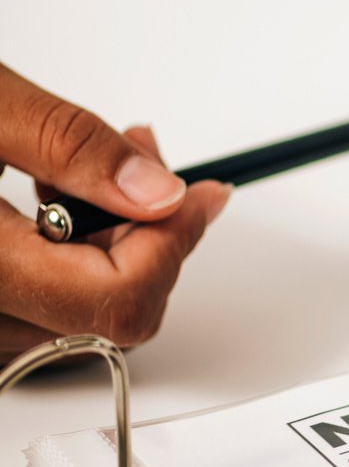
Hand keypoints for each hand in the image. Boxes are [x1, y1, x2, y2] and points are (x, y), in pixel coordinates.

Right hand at [0, 63, 229, 363]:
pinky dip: (59, 260)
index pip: (114, 302)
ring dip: (103, 243)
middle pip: (103, 317)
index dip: (172, 242)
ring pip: (71, 320)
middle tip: (144, 155)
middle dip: (143, 234)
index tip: (199, 191)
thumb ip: (70, 146)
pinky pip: (31, 317)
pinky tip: (48, 201)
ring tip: (84, 167)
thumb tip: (158, 192)